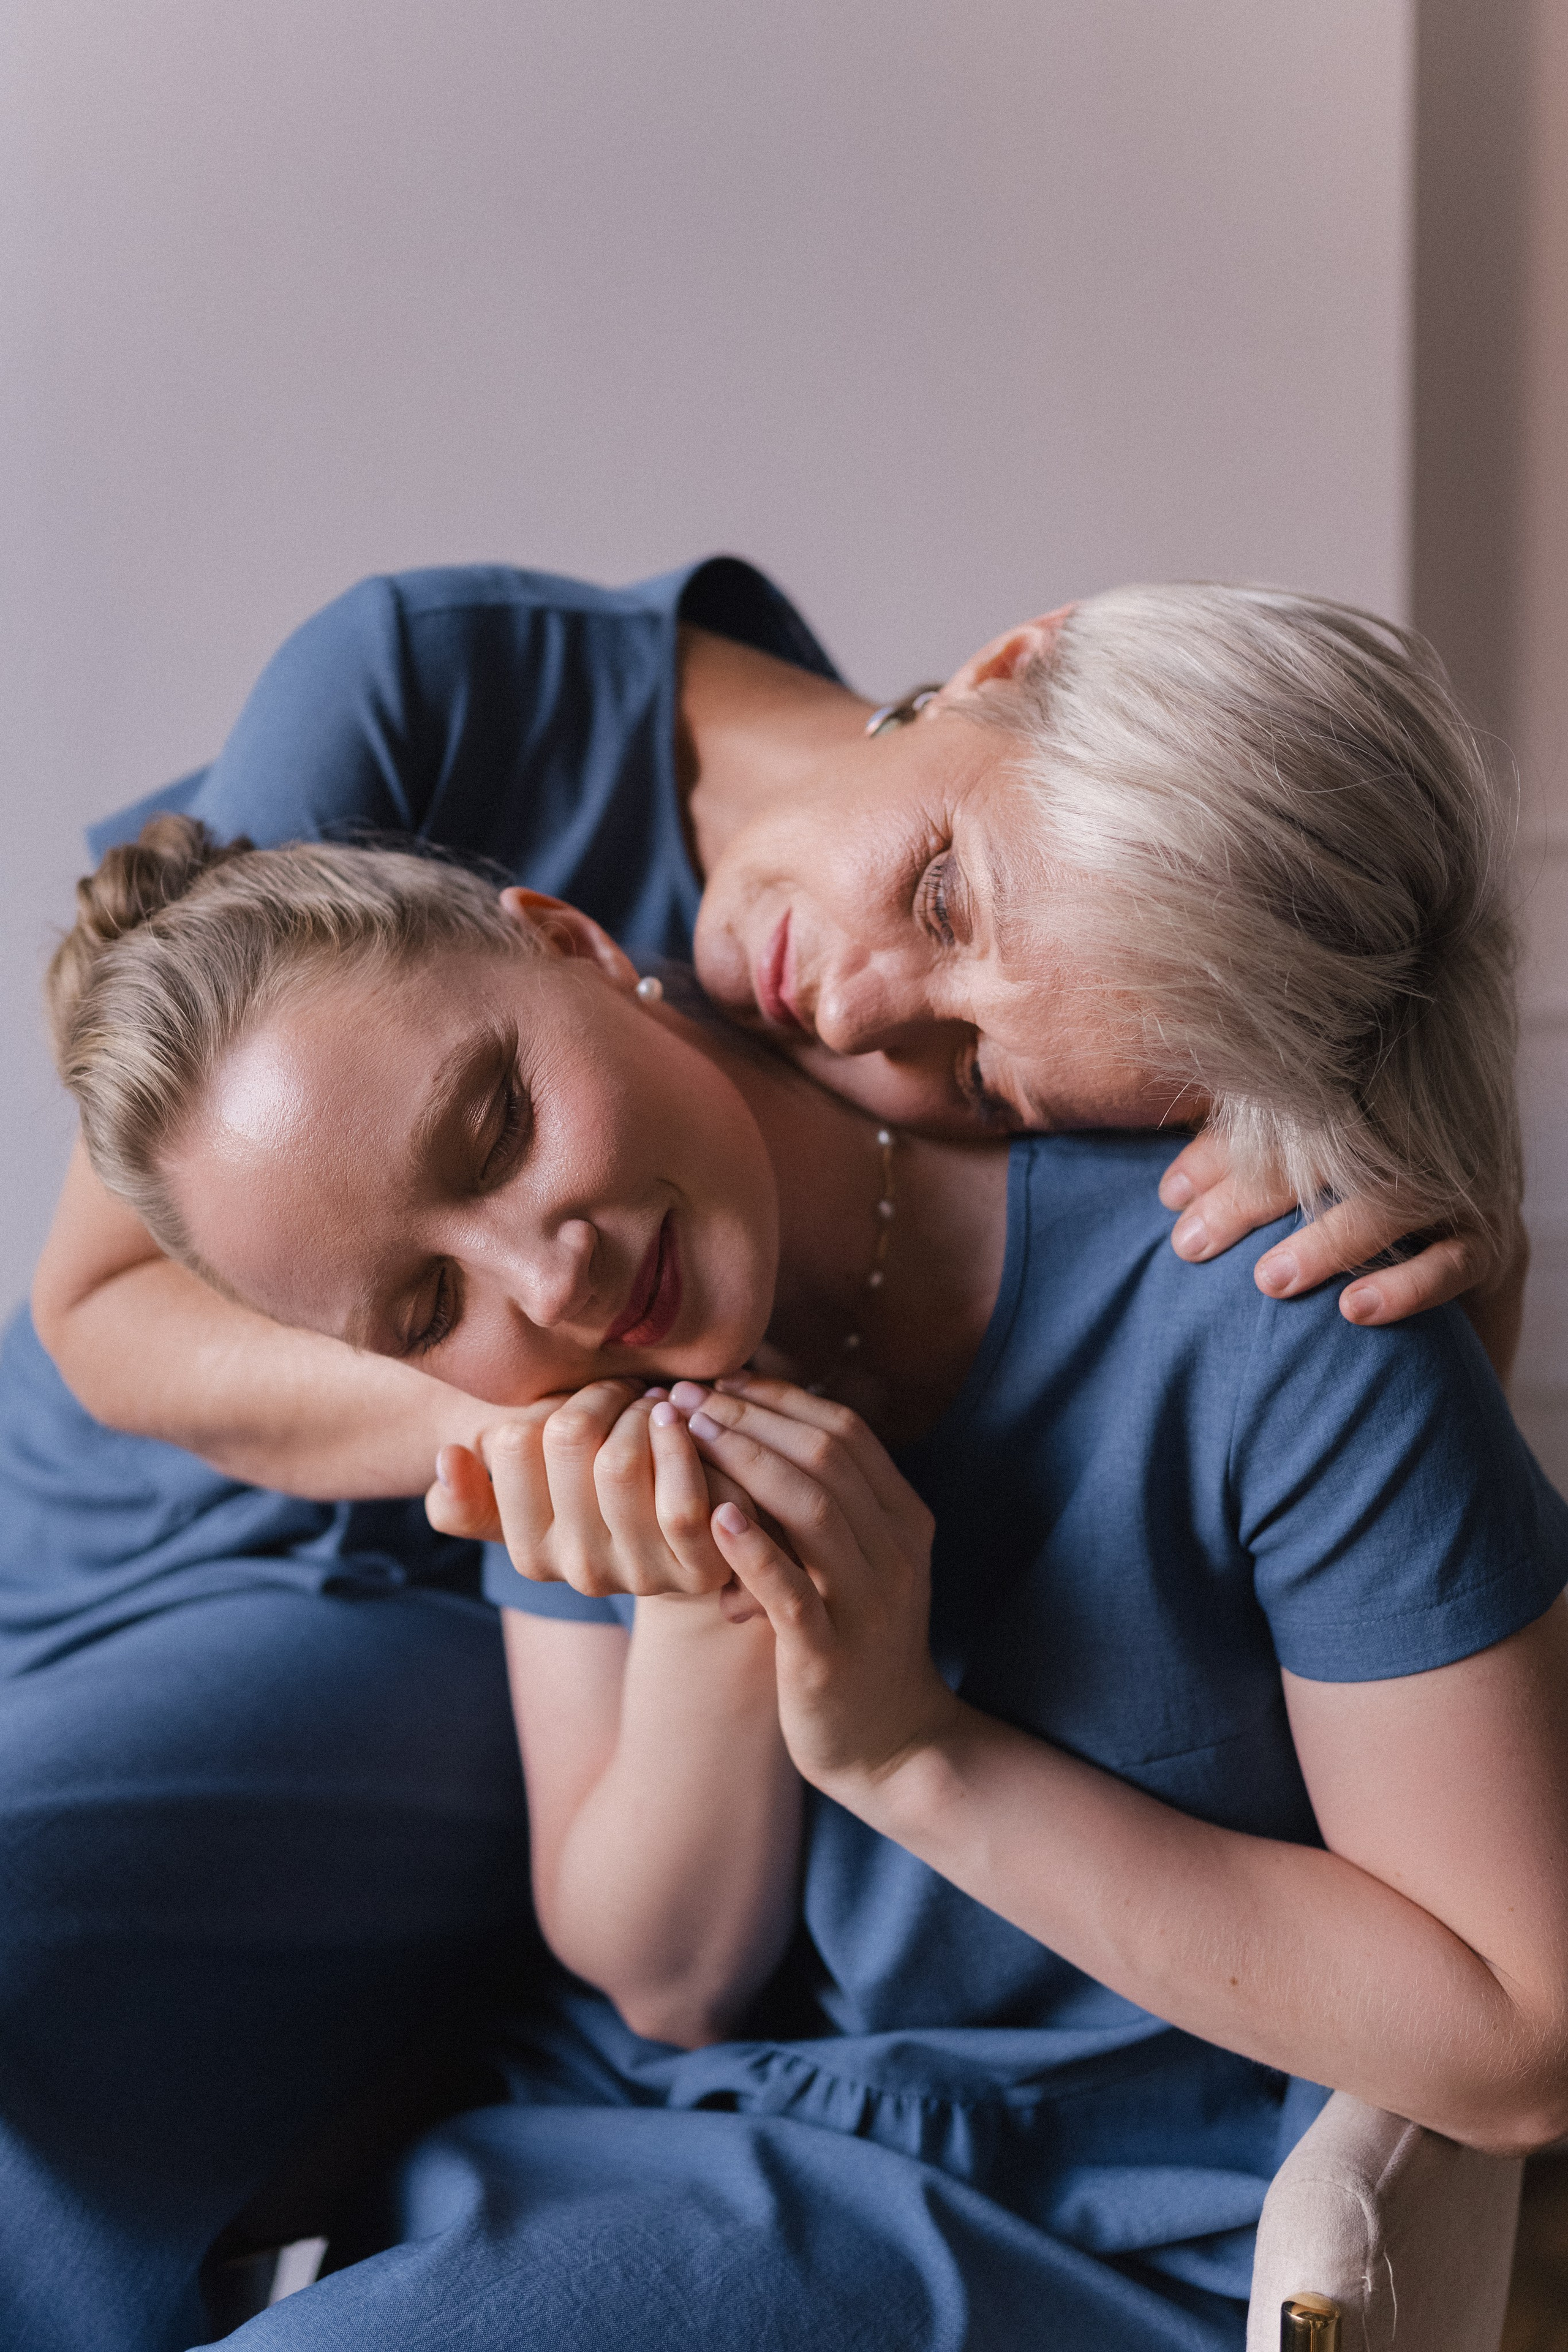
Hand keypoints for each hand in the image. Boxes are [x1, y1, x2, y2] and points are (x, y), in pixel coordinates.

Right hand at [424, 1379, 755, 1603]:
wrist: (693, 1541)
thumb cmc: (605, 1500)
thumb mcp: (530, 1500)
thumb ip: (468, 1494)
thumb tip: (449, 1458)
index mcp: (529, 1550)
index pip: (512, 1442)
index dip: (555, 1403)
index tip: (585, 1400)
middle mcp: (577, 1570)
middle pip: (566, 1440)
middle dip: (602, 1396)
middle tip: (629, 1391)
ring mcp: (638, 1575)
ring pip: (619, 1463)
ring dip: (641, 1413)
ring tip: (655, 1405)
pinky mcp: (694, 1572)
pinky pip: (678, 1502)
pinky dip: (679, 1445)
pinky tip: (680, 1422)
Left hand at [667, 1376, 959, 1793]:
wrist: (890, 1745)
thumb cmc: (857, 1639)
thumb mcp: (855, 1561)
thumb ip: (825, 1501)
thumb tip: (757, 1425)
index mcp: (904, 1518)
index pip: (846, 1430)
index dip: (781, 1396)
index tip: (722, 1379)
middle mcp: (896, 1551)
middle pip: (828, 1456)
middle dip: (753, 1417)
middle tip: (690, 1396)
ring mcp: (868, 1601)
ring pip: (813, 1509)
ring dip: (746, 1462)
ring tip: (691, 1436)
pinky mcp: (830, 1653)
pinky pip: (792, 1589)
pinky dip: (753, 1548)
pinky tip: (713, 1516)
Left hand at [1158, 1132, 1525, 1374]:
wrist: (1472, 1250)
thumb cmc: (1362, 1212)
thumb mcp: (1305, 1183)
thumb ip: (1242, 1166)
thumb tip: (1172, 1194)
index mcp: (1366, 1111)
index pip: (1281, 1117)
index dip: (1221, 1155)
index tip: (1170, 1199)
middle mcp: (1413, 1140)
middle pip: (1326, 1152)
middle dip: (1250, 1196)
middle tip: (1191, 1243)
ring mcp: (1454, 1190)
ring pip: (1389, 1204)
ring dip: (1324, 1242)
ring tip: (1267, 1281)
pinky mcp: (1491, 1245)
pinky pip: (1453, 1262)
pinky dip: (1404, 1285)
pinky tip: (1354, 1308)